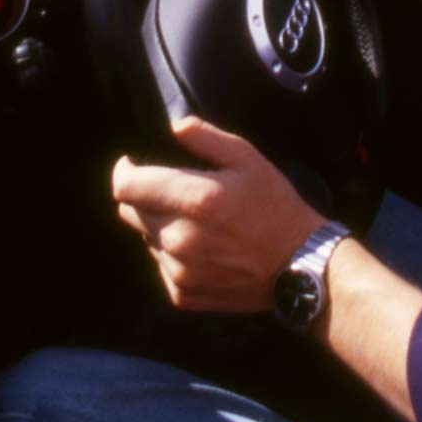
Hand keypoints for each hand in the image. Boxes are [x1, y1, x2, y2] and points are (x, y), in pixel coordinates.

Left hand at [112, 117, 324, 312]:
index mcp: (193, 199)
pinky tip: (203, 248)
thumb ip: (205, 138)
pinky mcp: (182, 294)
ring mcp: (179, 270)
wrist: (298, 265)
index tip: (131, 164)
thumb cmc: (274, 205)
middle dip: (145, 196)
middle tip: (175, 192)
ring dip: (160, 225)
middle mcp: (179, 238)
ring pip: (146, 238)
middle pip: (130, 211)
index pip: (125, 186)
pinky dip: (172, 254)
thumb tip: (173, 127)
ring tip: (197, 222)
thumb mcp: (248, 158)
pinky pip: (161, 266)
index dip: (123, 171)